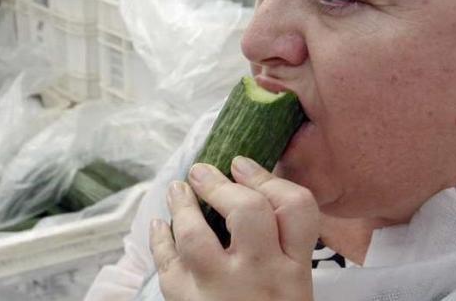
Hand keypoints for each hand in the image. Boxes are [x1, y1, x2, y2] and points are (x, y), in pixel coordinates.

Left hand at [149, 156, 319, 300]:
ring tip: (178, 190)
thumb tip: (252, 195)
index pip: (296, 209)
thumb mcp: (294, 290)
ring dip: (182, 205)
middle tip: (203, 171)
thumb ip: (283, 250)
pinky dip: (159, 238)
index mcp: (294, 273)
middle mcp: (260, 276)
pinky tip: (160, 226)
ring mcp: (220, 290)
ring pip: (196, 234)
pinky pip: (167, 262)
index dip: (268, 178)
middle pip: (247, 211)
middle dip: (221, 184)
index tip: (244, 166)